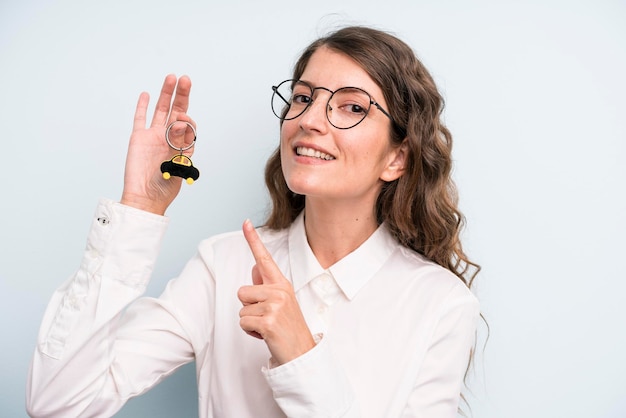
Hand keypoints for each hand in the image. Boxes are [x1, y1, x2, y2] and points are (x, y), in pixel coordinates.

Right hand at [120, 74, 195, 214]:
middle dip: (182, 95)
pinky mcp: (138, 138)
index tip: (183, 121)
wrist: (145, 197)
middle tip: (185, 79)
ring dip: (166, 94)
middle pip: (176, 111)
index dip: (188, 120)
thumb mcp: (178, 164)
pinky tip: (147, 94)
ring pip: (160, 110)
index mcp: (182, 145)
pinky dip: (143, 106)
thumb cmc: (164, 188)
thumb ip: (181, 144)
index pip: (189, 125)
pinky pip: (140, 118)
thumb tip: (182, 122)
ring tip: (171, 77)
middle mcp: (169, 138)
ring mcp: (153, 136)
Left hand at [238, 219, 315, 365]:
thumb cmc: (288, 327)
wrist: (301, 352)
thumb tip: (255, 267)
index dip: (253, 240)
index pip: (264, 258)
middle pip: (242, 291)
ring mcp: (274, 305)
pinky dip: (250, 332)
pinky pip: (243, 322)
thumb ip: (266, 285)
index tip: (245, 222)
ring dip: (250, 321)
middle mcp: (279, 291)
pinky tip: (265, 335)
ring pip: (241, 309)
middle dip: (249, 307)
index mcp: (282, 284)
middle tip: (267, 318)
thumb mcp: (280, 302)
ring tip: (267, 327)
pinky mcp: (267, 321)